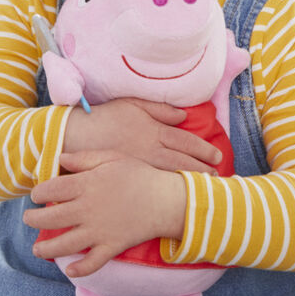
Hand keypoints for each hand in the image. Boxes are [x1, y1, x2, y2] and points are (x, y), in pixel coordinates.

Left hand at [23, 150, 186, 276]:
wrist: (166, 199)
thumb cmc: (139, 174)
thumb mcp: (112, 158)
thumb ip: (84, 158)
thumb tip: (59, 159)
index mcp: (87, 185)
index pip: (50, 190)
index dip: (38, 193)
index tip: (37, 195)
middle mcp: (88, 209)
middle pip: (50, 219)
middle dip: (33, 220)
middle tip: (29, 219)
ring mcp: (99, 231)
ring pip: (64, 245)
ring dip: (46, 249)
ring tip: (37, 249)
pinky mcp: (112, 246)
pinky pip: (91, 263)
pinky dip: (78, 270)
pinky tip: (69, 269)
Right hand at [62, 98, 220, 174]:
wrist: (78, 137)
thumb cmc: (106, 118)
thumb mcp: (133, 105)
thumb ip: (160, 109)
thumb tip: (183, 117)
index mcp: (154, 131)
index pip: (186, 142)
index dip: (203, 149)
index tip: (216, 155)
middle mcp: (151, 151)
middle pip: (183, 161)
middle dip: (202, 168)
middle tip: (216, 174)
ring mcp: (141, 167)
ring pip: (172, 175)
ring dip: (190, 179)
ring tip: (204, 184)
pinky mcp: (130, 179)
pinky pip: (155, 184)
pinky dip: (170, 187)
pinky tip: (178, 191)